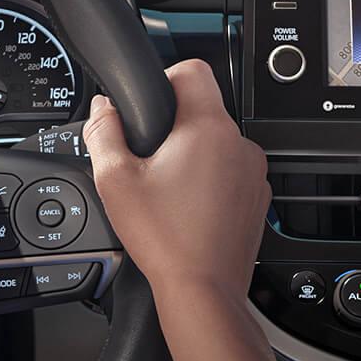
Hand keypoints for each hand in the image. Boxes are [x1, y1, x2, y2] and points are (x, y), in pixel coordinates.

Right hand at [83, 60, 268, 304]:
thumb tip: (103, 109)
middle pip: (203, 110)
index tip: (151, 103)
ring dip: (194, 155)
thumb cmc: (166, 240)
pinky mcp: (257, 198)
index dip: (166, 77)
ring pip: (217, 143)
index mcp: (207, 129)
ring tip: (168, 189)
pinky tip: (188, 207)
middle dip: (174, 127)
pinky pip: (231, 172)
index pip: (193, 70)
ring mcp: (254, 173)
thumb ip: (103, 132)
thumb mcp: (115, 180)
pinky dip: (210, 181)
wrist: (202, 291)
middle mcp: (239, 145)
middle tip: (150, 160)